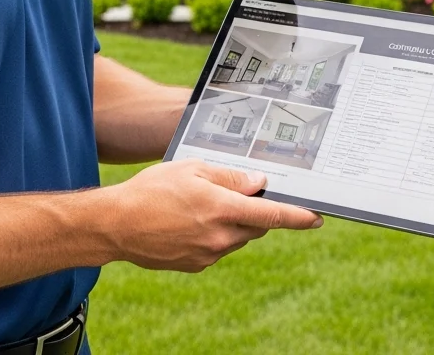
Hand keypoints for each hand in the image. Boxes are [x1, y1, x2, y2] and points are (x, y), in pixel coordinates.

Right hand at [108, 159, 322, 271]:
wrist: (117, 225)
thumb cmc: (153, 189)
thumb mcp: (193, 169)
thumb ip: (229, 176)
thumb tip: (258, 183)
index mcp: (222, 209)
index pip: (272, 215)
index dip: (298, 217)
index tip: (317, 218)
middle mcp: (220, 237)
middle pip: (256, 225)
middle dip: (255, 210)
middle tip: (238, 192)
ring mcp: (208, 255)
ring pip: (238, 237)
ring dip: (234, 221)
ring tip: (203, 204)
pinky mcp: (196, 265)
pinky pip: (219, 248)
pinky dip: (216, 234)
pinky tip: (192, 220)